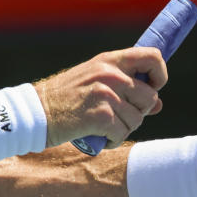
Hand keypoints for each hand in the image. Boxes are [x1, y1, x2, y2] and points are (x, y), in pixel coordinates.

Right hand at [35, 48, 166, 148]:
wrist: (36, 112)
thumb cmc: (67, 98)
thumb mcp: (96, 81)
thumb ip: (126, 87)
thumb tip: (158, 104)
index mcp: (110, 60)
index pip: (153, 57)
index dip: (159, 75)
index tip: (151, 88)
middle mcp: (110, 73)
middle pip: (150, 96)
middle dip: (138, 111)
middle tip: (118, 115)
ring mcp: (106, 94)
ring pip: (138, 118)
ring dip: (124, 128)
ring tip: (104, 125)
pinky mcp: (100, 116)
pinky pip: (123, 133)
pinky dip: (113, 140)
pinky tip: (98, 135)